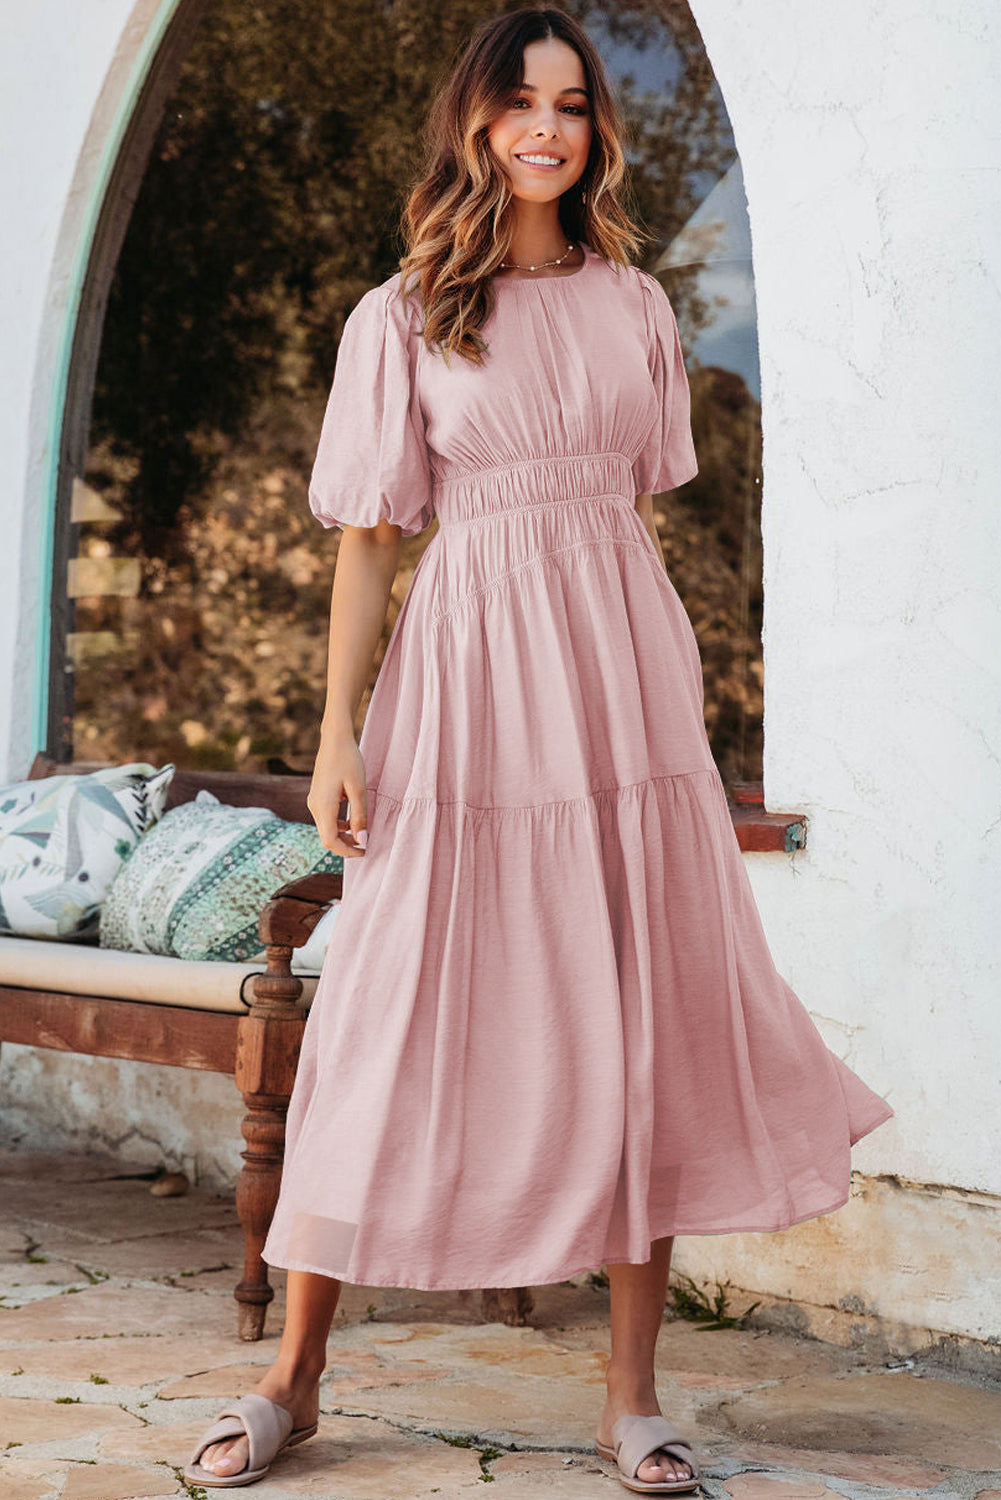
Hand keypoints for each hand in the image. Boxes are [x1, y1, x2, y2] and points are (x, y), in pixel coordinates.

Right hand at [307, 734, 367, 856]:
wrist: (334, 739)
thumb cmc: (348, 760)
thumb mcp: (358, 789)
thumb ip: (359, 816)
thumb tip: (362, 840)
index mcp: (323, 806)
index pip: (330, 841)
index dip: (347, 851)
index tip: (364, 851)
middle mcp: (314, 806)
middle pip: (327, 837)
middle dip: (346, 845)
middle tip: (365, 845)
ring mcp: (314, 801)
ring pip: (326, 829)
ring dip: (343, 835)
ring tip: (361, 833)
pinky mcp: (317, 797)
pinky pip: (326, 818)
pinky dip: (338, 824)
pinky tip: (352, 819)